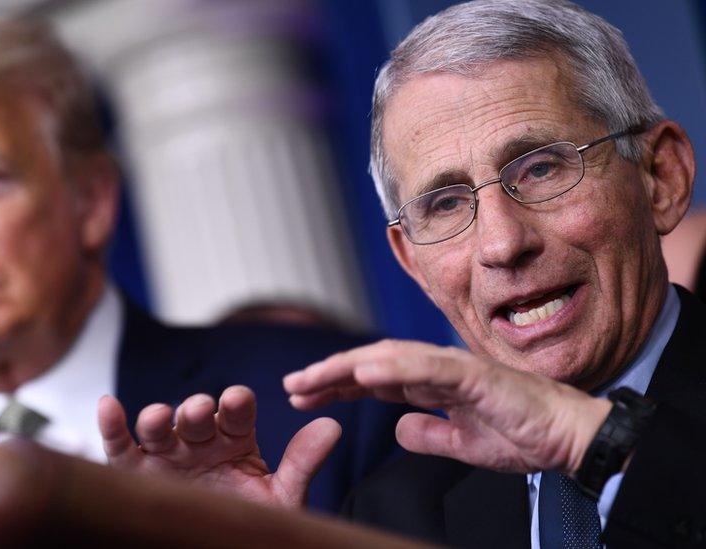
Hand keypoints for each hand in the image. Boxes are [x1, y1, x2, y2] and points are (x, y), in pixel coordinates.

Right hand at [97, 385, 340, 507]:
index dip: (235, 404)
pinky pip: (119, 445)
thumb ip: (302, 463)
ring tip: (159, 417)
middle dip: (195, 411)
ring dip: (157, 418)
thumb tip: (334, 426)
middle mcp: (199, 439)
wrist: (217, 548)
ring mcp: (165, 453)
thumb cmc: (247, 522)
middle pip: (195, 415)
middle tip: (198, 412)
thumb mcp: (280, 498)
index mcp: (235, 438)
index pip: (236, 412)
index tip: (237, 401)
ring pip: (157, 427)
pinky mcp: (133, 470)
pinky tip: (109, 405)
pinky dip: (111, 425)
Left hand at [283, 340, 611, 474]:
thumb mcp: (462, 444)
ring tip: (311, 379)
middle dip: (328, 373)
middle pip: (371, 363)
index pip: (373, 377)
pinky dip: (390, 367)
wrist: (570, 437)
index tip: (303, 395)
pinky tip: (360, 373)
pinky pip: (425, 368)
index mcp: (432, 383)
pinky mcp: (472, 374)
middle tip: (291, 386)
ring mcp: (453, 366)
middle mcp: (437, 367)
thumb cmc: (523, 434)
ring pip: (388, 359)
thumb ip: (429, 434)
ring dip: (346, 366)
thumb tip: (398, 429)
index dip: (336, 384)